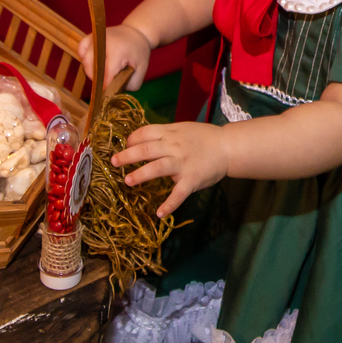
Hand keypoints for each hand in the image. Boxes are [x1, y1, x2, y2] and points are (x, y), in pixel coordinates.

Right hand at [78, 23, 150, 90]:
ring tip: (102, 73)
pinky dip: (84, 58)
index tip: (105, 96)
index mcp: (118, 51)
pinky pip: (81, 50)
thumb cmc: (139, 53)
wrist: (136, 33)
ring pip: (85, 60)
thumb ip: (130, 84)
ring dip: (91, 70)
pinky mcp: (90, 36)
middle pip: (92, 67)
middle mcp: (104, 42)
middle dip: (98, 80)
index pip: (107, 73)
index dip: (105, 86)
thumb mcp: (142, 71)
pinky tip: (94, 62)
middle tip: (105, 84)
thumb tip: (114, 92)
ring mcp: (96, 38)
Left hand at [111, 122, 227, 218]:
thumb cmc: (204, 138)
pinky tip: (160, 214)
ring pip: (158, 168)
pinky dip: (169, 205)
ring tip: (128, 181)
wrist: (228, 147)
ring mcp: (182, 164)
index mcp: (170, 133)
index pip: (146, 133)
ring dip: (141, 174)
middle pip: (147, 150)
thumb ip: (164, 134)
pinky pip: (178, 194)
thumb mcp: (182, 129)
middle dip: (128, 156)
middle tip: (114, 162)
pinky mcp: (191, 180)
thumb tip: (142, 140)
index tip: (126, 146)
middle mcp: (174, 147)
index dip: (132, 139)